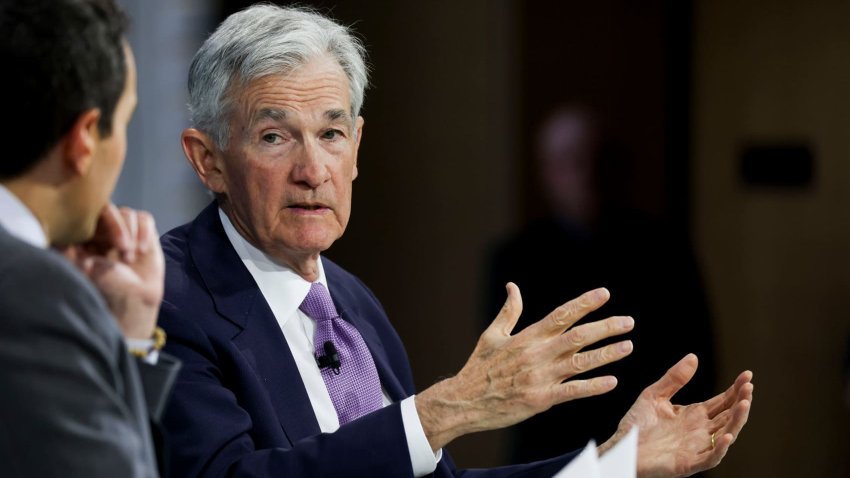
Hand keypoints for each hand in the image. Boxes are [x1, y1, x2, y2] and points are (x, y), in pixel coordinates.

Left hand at [62, 204, 163, 338]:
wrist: (134, 301)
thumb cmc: (106, 288)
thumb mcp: (81, 268)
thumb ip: (67, 250)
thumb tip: (54, 231)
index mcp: (86, 236)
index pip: (89, 214)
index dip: (99, 224)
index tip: (102, 244)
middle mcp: (104, 231)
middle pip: (110, 210)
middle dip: (118, 228)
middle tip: (123, 250)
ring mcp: (125, 231)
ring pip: (128, 213)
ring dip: (132, 233)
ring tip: (131, 256)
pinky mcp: (144, 234)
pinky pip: (145, 219)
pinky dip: (145, 232)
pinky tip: (143, 250)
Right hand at [416, 284, 634, 450]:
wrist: (465, 400)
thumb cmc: (478, 367)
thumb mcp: (492, 335)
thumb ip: (509, 312)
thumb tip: (513, 287)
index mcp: (527, 337)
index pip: (561, 314)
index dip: (584, 303)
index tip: (604, 294)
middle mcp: (537, 354)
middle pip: (578, 336)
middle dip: (605, 327)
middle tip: (628, 322)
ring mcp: (541, 377)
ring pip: (581, 362)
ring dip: (606, 354)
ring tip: (627, 346)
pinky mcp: (541, 399)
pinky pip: (573, 391)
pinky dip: (593, 386)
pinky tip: (611, 381)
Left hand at [598, 354, 752, 477]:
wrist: (621, 447)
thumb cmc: (637, 424)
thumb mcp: (654, 395)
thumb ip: (674, 378)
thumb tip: (693, 356)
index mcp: (694, 415)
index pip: (722, 401)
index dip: (735, 389)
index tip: (747, 375)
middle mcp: (700, 431)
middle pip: (728, 416)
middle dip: (741, 401)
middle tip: (749, 386)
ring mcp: (696, 448)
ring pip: (725, 435)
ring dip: (737, 421)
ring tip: (744, 404)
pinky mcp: (688, 463)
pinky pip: (709, 458)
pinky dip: (720, 449)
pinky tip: (726, 436)